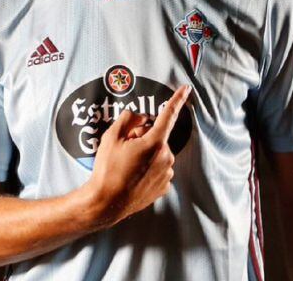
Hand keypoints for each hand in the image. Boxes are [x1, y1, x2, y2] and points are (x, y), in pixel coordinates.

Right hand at [84, 84, 190, 227]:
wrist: (106, 203)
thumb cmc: (108, 170)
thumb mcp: (112, 137)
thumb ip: (129, 119)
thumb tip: (142, 118)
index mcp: (155, 143)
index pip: (168, 115)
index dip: (177, 100)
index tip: (187, 89)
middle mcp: (166, 158)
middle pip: (156, 137)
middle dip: (143, 137)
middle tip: (124, 148)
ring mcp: (166, 174)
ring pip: (158, 154)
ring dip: (146, 154)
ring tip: (126, 166)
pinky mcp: (163, 187)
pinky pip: (158, 170)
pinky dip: (148, 169)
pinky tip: (133, 176)